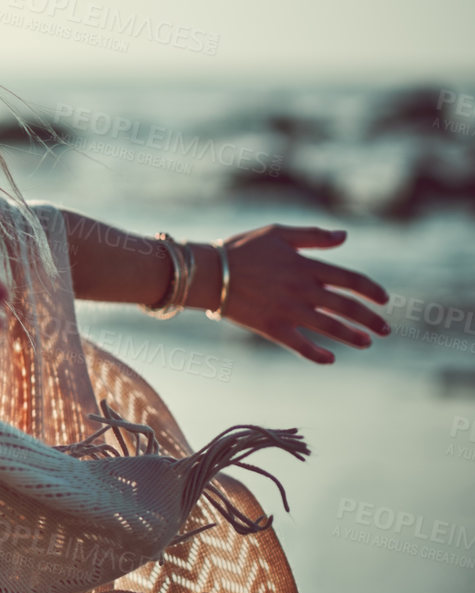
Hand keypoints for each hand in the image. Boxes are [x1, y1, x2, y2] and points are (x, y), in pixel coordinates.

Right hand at [209, 224, 390, 363]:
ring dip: (353, 337)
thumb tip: (344, 236)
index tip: (384, 300)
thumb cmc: (241, 249)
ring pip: (331, 328)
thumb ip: (313, 236)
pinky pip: (301, 346)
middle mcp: (303, 290)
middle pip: (348, 307)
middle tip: (385, 330)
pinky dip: (318, 355)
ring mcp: (289, 311)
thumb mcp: (277, 233)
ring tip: (366, 343)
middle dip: (371, 320)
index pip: (351, 280)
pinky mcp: (273, 328)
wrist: (208, 273)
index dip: (372, 290)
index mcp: (307, 266)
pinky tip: (330, 359)